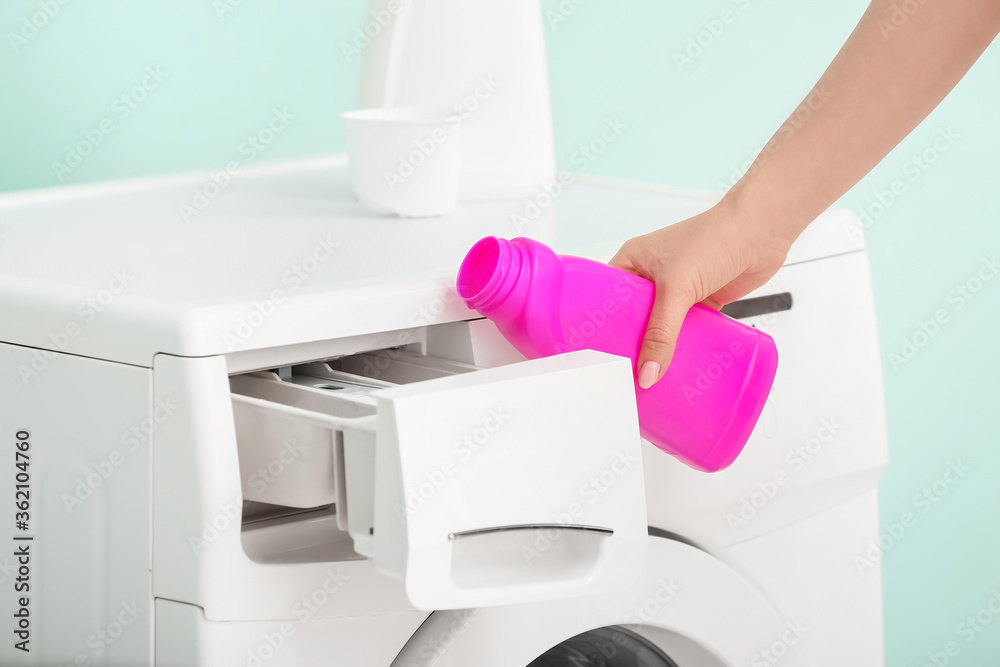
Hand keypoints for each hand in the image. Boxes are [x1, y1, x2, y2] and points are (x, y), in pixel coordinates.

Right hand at [608, 196, 790, 388]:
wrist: (762, 231)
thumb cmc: (713, 239)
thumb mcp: (677, 288)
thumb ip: (661, 334)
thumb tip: (648, 373)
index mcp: (632, 262)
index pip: (607, 301)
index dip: (603, 329)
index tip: (600, 357)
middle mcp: (651, 277)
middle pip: (634, 319)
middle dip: (633, 345)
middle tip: (624, 375)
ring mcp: (678, 290)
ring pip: (662, 328)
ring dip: (661, 349)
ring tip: (650, 378)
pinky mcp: (701, 302)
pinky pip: (687, 331)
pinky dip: (685, 346)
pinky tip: (680, 366)